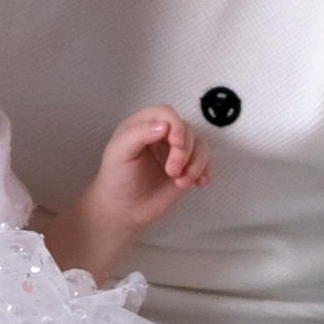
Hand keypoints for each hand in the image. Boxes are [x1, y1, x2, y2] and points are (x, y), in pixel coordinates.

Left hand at [96, 103, 211, 233]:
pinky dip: (206, 171)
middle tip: (172, 171)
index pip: (167, 114)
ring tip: (182, 182)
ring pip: (200, 145)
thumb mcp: (119, 153)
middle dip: (184, 151)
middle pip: (186, 130)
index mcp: (143, 125)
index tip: (176, 143)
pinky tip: (199, 183)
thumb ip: (138, 134)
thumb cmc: (117, 179)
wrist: (124, 209)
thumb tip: (164, 125)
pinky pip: (206, 162)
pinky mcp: (187, 168)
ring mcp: (176, 152)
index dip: (176, 125)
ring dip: (196, 164)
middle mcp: (162, 135)